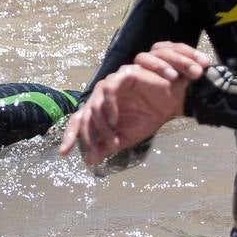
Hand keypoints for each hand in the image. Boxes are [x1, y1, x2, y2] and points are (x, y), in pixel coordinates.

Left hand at [60, 42, 207, 165]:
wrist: (173, 102)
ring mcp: (111, 84)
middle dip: (89, 135)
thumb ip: (107, 146)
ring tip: (111, 137)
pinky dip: (108, 106)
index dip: (70, 136)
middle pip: (84, 115)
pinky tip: (114, 120)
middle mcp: (101, 96)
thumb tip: (89, 160)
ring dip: (100, 125)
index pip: (78, 121)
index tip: (63, 153)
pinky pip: (109, 91)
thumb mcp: (126, 137)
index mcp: (100, 109)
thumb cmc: (149, 116)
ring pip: (94, 104)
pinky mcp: (123, 76)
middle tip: (100, 148)